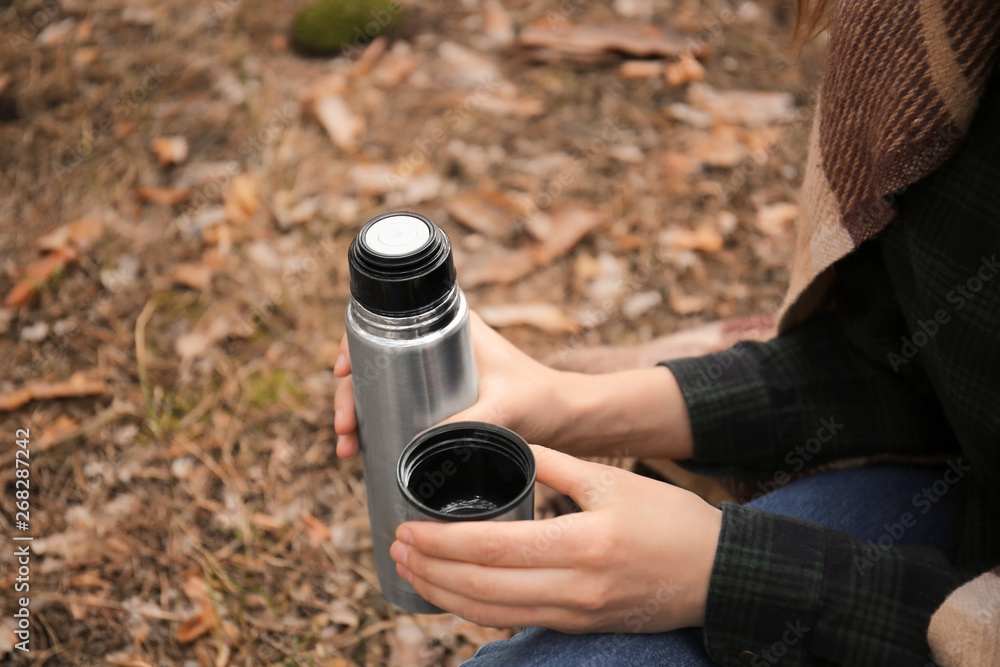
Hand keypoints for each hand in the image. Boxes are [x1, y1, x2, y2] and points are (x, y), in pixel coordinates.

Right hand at [333, 312, 565, 458]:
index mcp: (452, 323)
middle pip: (374, 358)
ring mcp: (435, 370)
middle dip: (349, 392)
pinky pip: (395, 402)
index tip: (341, 371)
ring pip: (380, 384)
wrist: (568, 418)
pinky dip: (374, 421)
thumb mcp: (505, 410)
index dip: (355, 343)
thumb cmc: (543, 400)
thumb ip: (471, 424)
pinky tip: (361, 447)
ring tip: (347, 446)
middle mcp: (438, 341)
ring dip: (356, 410)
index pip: (388, 322)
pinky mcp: (439, 396)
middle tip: (344, 428)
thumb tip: (421, 447)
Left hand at [389, 445, 721, 632]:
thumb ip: (553, 464)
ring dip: (443, 594)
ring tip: (412, 570)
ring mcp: (575, 615)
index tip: (406, 526)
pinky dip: (476, 610)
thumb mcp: (613, 479)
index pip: (491, 548)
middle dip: (431, 569)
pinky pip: (514, 622)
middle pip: (481, 588)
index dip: (441, 542)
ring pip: (492, 613)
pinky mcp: (578, 627)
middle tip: (396, 546)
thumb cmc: (669, 520)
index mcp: (582, 544)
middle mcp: (574, 588)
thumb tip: (502, 444)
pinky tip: (454, 593)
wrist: (716, 574)